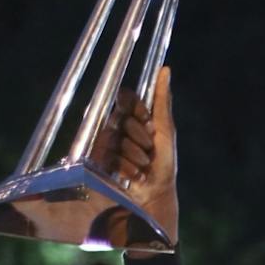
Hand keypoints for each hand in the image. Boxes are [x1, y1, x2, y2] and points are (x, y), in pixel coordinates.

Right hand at [93, 67, 178, 247]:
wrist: (157, 194)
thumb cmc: (164, 164)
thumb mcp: (166, 131)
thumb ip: (162, 101)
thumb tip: (166, 69)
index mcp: (131, 117)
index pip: (125, 98)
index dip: (138, 112)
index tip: (150, 125)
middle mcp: (115, 128)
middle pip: (120, 119)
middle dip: (140, 138)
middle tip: (149, 151)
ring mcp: (105, 145)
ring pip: (114, 140)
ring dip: (135, 157)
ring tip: (143, 167)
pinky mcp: (98, 163)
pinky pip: (109, 158)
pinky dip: (126, 169)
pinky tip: (133, 177)